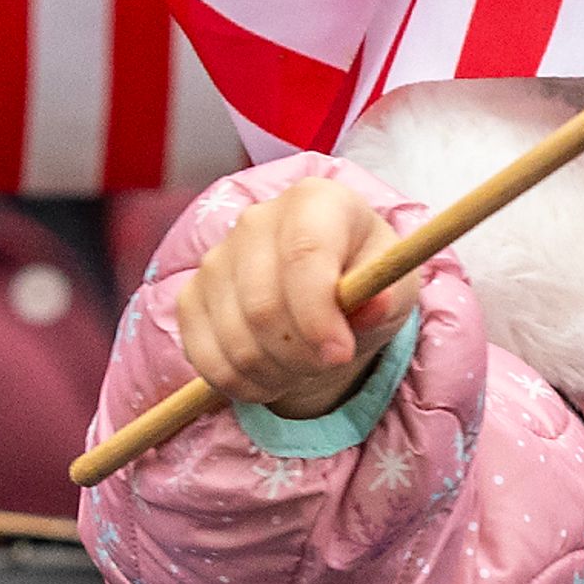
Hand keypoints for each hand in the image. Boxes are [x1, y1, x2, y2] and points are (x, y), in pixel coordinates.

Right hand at [168, 176, 423, 420]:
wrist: (325, 292)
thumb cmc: (364, 282)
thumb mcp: (392, 288)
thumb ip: (385, 297)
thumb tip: (374, 307)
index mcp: (315, 201)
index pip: (304, 254)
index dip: (318, 315)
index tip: (340, 355)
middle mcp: (257, 220)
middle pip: (263, 306)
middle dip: (300, 355)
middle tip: (326, 365)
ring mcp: (217, 258)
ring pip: (235, 339)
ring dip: (274, 373)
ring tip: (302, 368)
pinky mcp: (192, 296)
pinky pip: (205, 356)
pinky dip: (240, 383)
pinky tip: (270, 375)